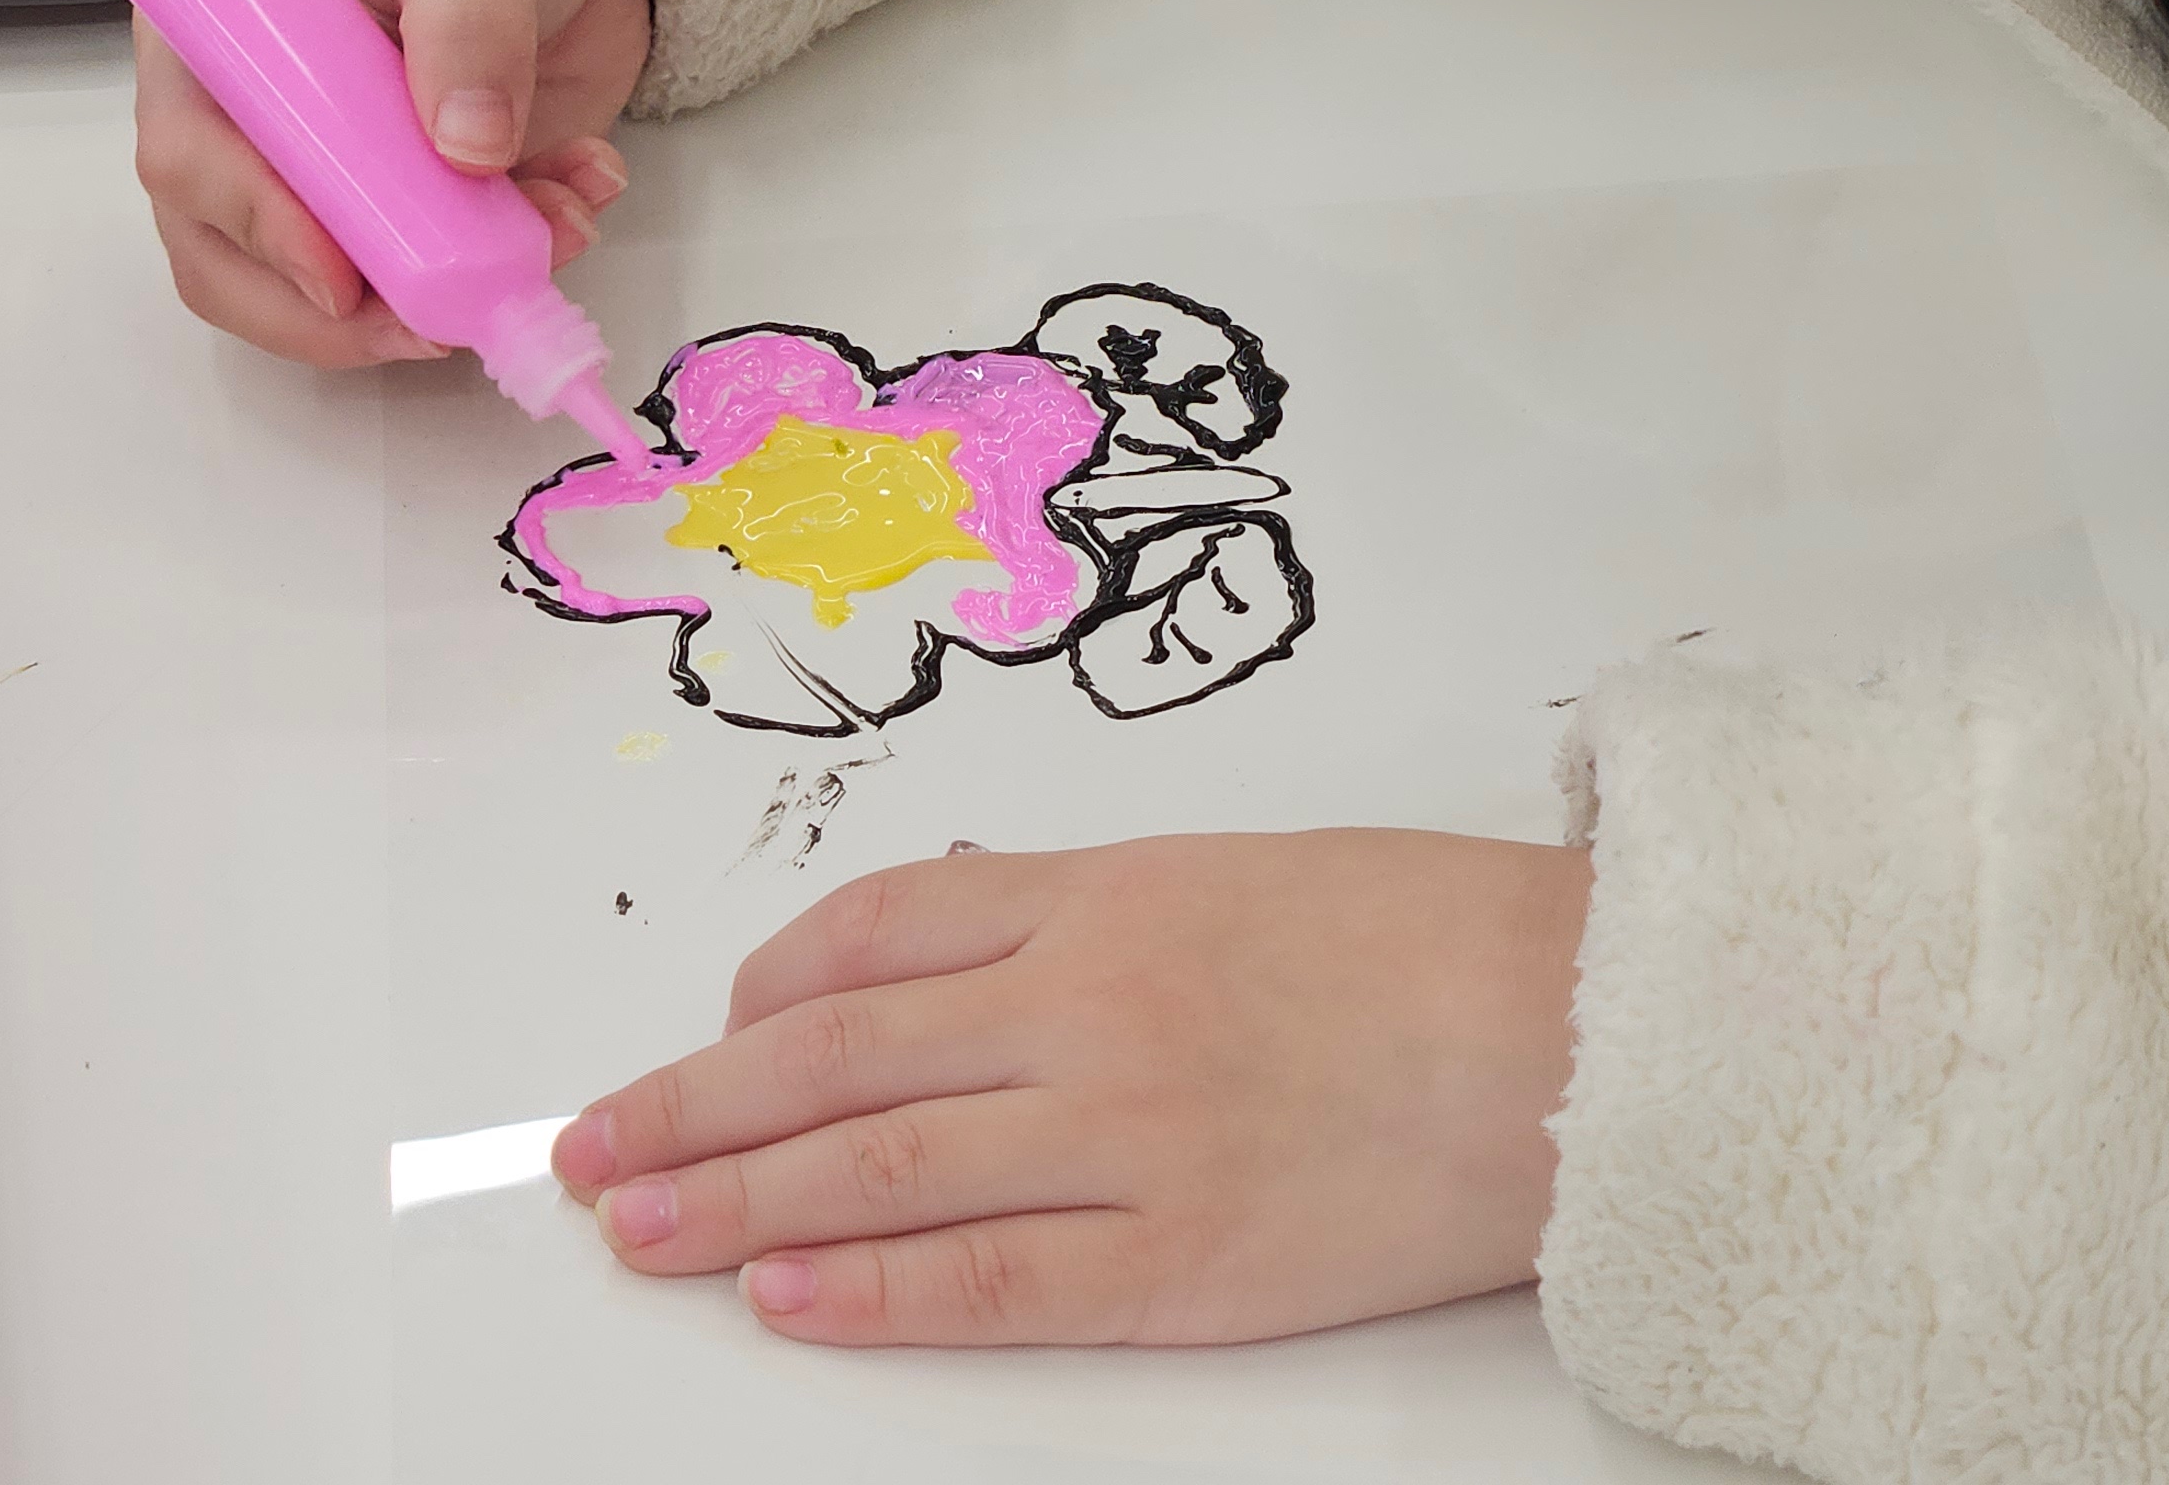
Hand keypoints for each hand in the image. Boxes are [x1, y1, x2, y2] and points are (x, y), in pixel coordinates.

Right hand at [133, 0, 650, 365]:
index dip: (255, 227)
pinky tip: (582, 192)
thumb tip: (466, 151)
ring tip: (558, 225)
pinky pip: (439, 274)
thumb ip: (469, 28)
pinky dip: (511, 264)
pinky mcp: (416, 207)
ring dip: (445, 288)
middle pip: (236, 261)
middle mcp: (255, 121)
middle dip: (340, 311)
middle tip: (441, 323)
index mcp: (220, 34)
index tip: (340, 276)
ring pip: (339, 292)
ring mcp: (335, 174)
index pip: (192, 157)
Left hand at [553, 831, 1590, 1345]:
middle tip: (590, 1150)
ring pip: (874, 1164)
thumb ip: (1089, 908)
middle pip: (832, 1052)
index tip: (699, 1036)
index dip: (756, 994)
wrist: (1578, 1027)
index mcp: (1106, 896)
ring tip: (635, 1229)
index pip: (872, 936)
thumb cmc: (1435, 938)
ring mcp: (1126, 1136)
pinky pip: (984, 1279)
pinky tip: (782, 1296)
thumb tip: (953, 937)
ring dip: (730, 1197)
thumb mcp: (1240, 872)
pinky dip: (866, 1289)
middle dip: (690, 1103)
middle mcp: (1088, 1005)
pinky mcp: (1181, 1262)